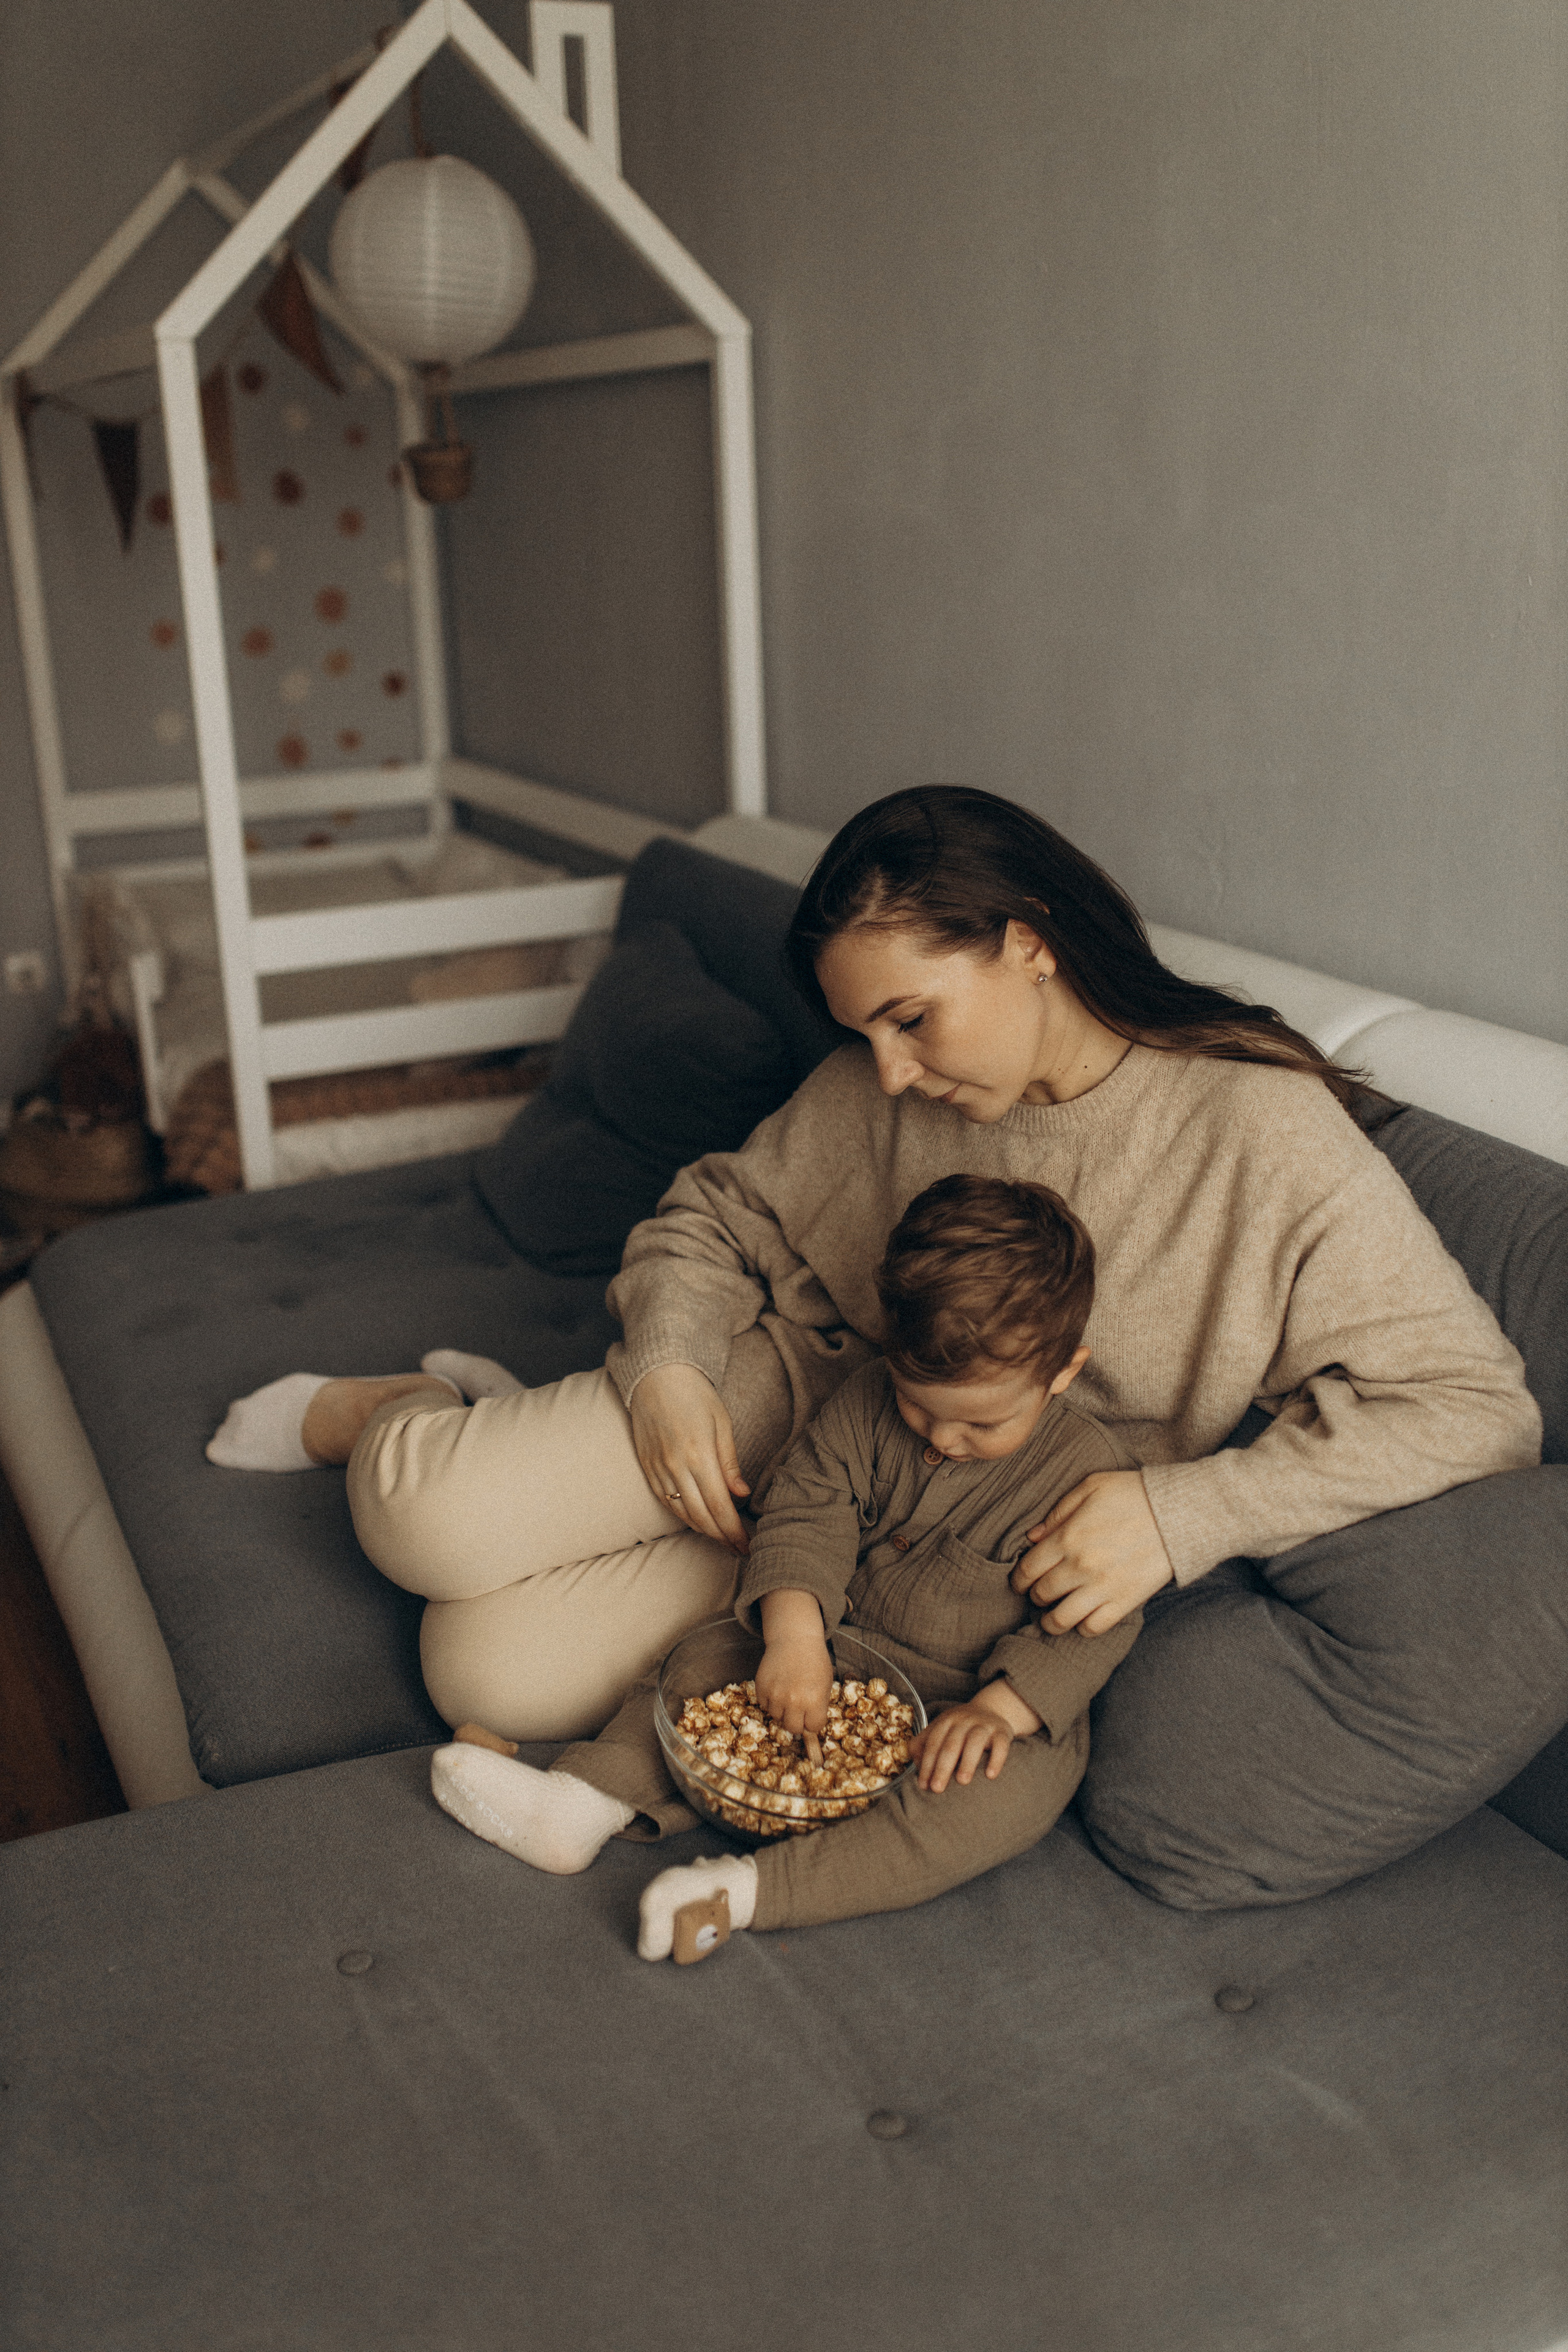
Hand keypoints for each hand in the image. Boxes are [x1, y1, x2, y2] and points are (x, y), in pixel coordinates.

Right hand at [630, 1363, 750, 1551]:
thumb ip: (730, 1462)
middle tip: (739, 1549)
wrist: (656, 1376)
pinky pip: (665, 1502)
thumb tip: (742, 1495)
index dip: (734, 1531)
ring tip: (722, 1538)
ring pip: (682, 1513)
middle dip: (722, 1537)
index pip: (720, 1506)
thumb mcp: (722, 1423)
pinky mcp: (647, 1467)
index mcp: (699, 1454)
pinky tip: (697, 1521)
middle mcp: (675, 1466)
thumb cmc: (696, 1395)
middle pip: (701, 1516)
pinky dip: (683, 1516)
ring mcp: (658, 1468)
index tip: (747, 1545)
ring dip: (704, 1530)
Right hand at [756, 1592, 832, 1733]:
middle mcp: (794, 1701)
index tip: (812, 1714)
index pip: (813, 1727)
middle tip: (799, 1711)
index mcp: (814, 1701)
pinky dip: (770, 1700)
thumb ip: (819, 1707)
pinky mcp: (761, 1688)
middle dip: (797, 1722)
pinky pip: (765, 1705)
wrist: (794, 1639)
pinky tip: (778, 1686)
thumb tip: (810, 1727)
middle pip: (793, 1728)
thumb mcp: (825, 1684)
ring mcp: (776, 1695)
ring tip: (788, 1693)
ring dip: (782, 1710)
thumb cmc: (814, 1661)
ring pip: (777, 1717)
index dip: (813, 1721)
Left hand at [913, 1683, 1038, 1792]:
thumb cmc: (961, 1728)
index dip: (927, 1764)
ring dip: (968, 1762)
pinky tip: (990, 1775)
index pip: (933, 1743)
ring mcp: (984, 1725)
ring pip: (975, 1741)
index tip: (923, 1785)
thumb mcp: (941, 1730)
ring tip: (962, 1782)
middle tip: (937, 1789)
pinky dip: (996, 1759)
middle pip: (951, 1744)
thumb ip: (924, 1745)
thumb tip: (914, 1766)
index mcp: (945, 1721)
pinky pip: (1001, 1745)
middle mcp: (964, 1721)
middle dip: (942, 1767)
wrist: (993, 1709)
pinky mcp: (1003, 1732)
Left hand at [1011, 1469, 1172, 1634]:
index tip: (1022, 1581)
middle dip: (1035, 1597)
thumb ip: (1058, 1512)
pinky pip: (1093, 1627)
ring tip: (1054, 1615)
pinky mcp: (1125, 1601)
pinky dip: (1082, 1628)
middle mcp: (1081, 1566)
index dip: (1019, 1579)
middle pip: (1042, 1595)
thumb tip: (1032, 1537)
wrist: (1180, 1513)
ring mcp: (1103, 1587)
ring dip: (1051, 1621)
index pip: (1028, 1569)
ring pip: (1062, 1619)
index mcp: (1068, 1537)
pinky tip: (1082, 1617)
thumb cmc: (1134, 1494)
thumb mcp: (1091, 1487)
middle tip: (1039, 1594)